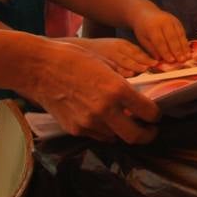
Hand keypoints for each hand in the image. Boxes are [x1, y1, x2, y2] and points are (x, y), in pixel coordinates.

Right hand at [21, 40, 160, 142]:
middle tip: (150, 130)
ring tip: (126, 123)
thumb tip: (140, 92)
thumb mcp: (106, 63)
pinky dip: (106, 131)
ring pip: (116, 137)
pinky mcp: (75, 129)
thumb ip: (124, 81)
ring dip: (124, 132)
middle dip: (147, 135)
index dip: (156, 116)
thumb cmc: (73, 59)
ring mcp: (88, 123)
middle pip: (136, 136)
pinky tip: (106, 121)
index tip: (156, 115)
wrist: (39, 68)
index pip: (148, 112)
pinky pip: (98, 135)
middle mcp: (105, 110)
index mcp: (117, 89)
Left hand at [130, 8, 188, 63]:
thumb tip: (160, 60)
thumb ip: (151, 49)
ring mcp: (172, 20)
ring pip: (179, 35)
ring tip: (188, 57)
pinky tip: (187, 50)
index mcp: (152, 27)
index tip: (171, 61)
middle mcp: (163, 22)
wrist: (146, 12)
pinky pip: (182, 32)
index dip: (166, 52)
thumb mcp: (143, 39)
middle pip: (172, 38)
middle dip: (177, 50)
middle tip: (182, 60)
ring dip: (184, 47)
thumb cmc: (143, 29)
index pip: (160, 41)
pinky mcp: (177, 21)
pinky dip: (185, 41)